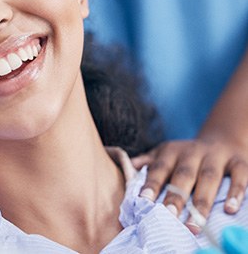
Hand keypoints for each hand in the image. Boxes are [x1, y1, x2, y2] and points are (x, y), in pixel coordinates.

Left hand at [131, 139, 247, 233]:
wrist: (221, 140)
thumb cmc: (186, 156)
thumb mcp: (165, 154)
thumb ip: (148, 163)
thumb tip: (127, 169)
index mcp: (171, 152)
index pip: (159, 168)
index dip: (152, 184)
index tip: (144, 202)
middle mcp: (193, 152)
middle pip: (183, 175)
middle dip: (176, 196)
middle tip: (169, 217)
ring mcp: (216, 156)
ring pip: (209, 178)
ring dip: (202, 202)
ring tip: (195, 225)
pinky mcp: (239, 162)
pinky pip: (238, 177)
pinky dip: (235, 193)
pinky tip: (229, 210)